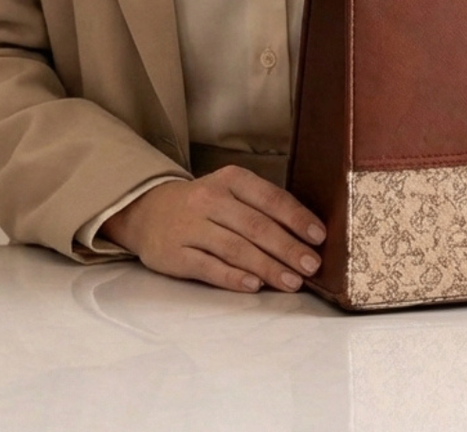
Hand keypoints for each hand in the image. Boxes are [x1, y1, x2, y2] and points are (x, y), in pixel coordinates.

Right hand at [100, 166, 326, 293]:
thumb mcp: (231, 192)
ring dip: (268, 267)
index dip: (297, 218)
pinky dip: (233, 277)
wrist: (147, 211)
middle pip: (256, 226)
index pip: (271, 198)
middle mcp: (211, 200)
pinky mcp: (175, 254)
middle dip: (288, 248)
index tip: (319, 237)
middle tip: (311, 266)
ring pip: (236, 248)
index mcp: (232, 179)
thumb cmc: (204, 204)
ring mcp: (191, 227)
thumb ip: (263, 207)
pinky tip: (254, 286)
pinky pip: (209, 267)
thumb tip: (306, 234)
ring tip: (292, 282)